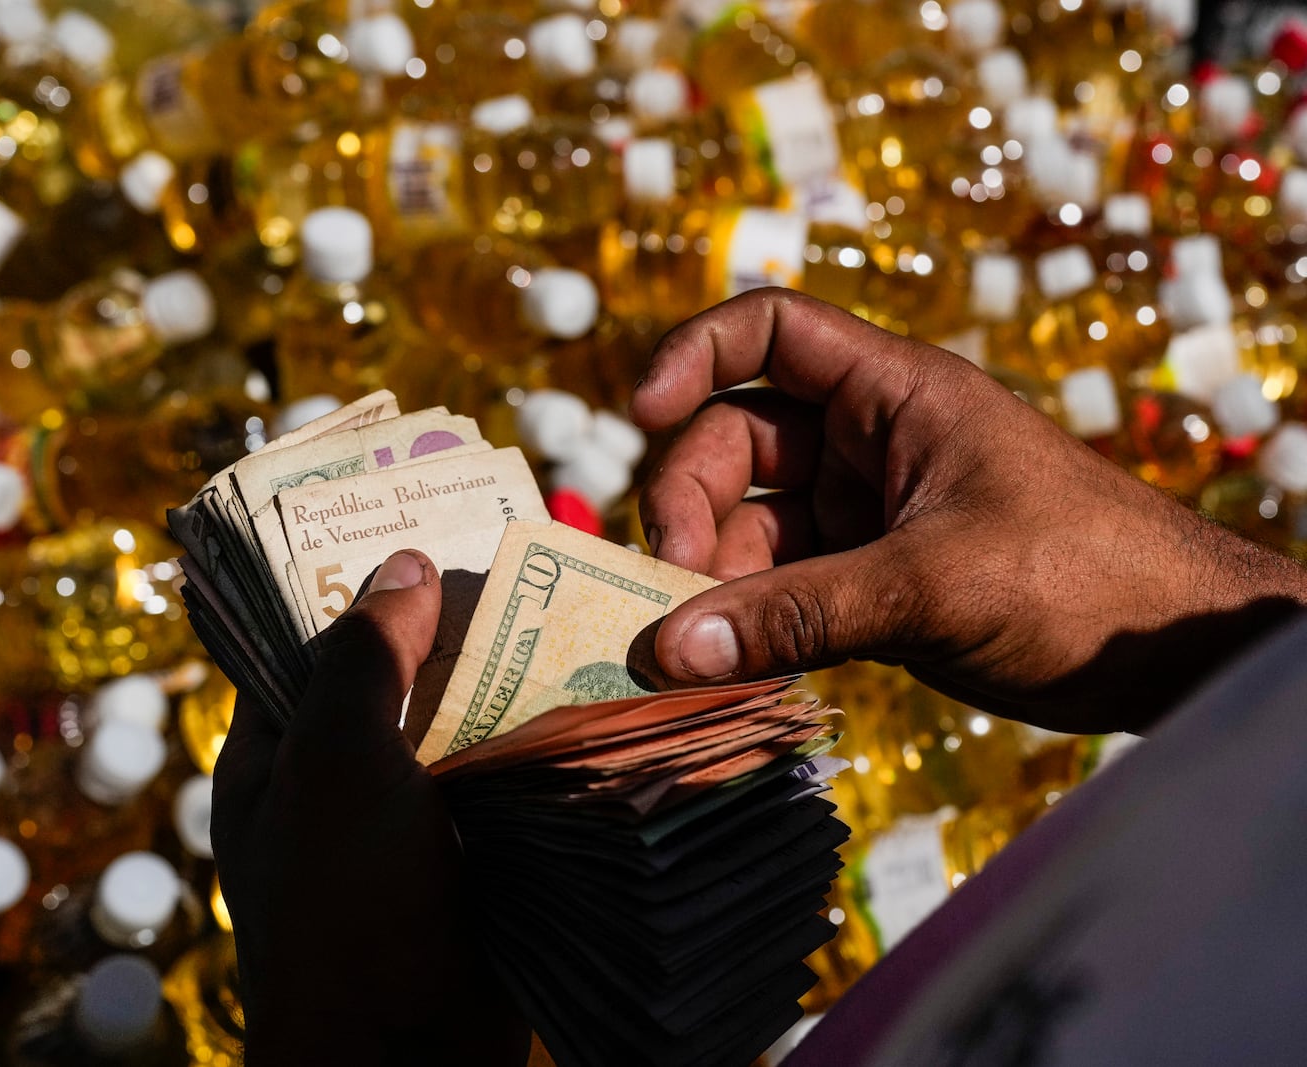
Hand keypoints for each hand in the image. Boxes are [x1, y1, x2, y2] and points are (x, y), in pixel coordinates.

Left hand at [211, 550, 528, 1065]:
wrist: (410, 1061)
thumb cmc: (345, 906)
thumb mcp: (333, 763)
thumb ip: (360, 658)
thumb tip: (404, 566)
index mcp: (275, 753)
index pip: (302, 637)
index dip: (350, 576)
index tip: (413, 516)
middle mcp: (337, 780)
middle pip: (391, 674)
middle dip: (446, 623)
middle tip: (516, 551)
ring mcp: (408, 820)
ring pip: (456, 722)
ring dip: (503, 678)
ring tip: (568, 602)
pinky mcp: (474, 854)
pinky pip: (503, 777)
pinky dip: (537, 740)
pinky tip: (590, 692)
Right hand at [633, 289, 1306, 733]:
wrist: (1173, 655)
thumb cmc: (1083, 579)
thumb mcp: (933, 585)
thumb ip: (797, 614)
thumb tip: (671, 650)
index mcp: (895, 393)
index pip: (771, 330)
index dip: (695, 353)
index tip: (641, 413)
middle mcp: (868, 442)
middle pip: (733, 440)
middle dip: (690, 503)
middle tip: (672, 581)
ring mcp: (865, 514)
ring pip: (747, 523)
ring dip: (711, 575)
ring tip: (702, 642)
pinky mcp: (868, 581)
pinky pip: (778, 585)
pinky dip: (746, 619)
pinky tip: (730, 662)